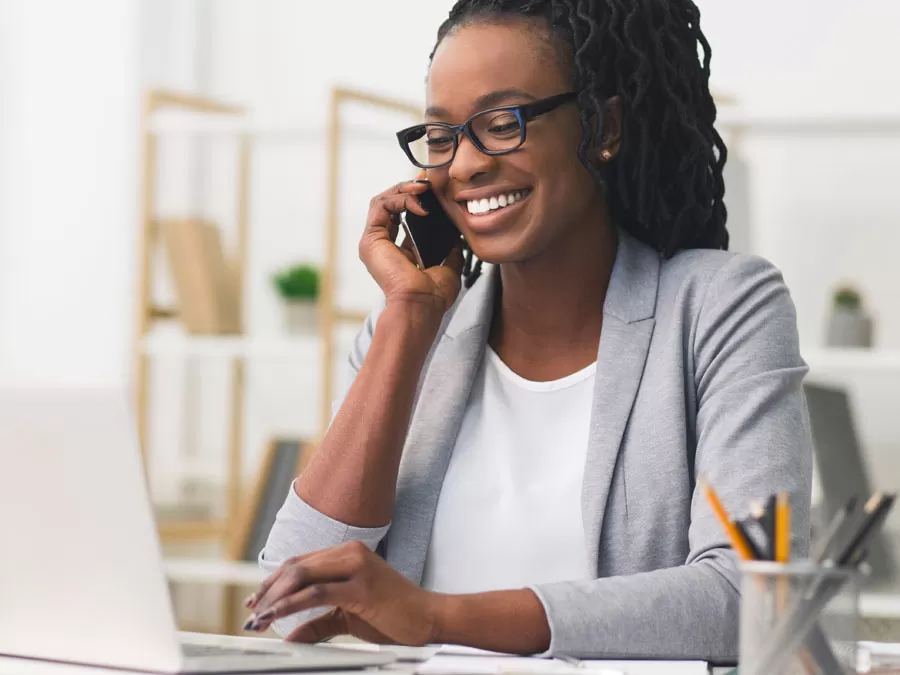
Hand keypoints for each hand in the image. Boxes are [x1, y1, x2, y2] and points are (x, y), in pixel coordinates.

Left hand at [244, 541, 441, 645]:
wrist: (428, 618)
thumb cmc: (394, 615)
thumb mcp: (349, 617)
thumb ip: (319, 623)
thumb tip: (290, 637)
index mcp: (348, 554)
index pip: (301, 562)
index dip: (274, 581)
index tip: (256, 600)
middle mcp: (351, 553)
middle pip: (296, 566)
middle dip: (268, 591)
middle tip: (251, 612)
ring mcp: (357, 566)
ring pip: (302, 576)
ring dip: (275, 600)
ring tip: (258, 619)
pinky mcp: (361, 586)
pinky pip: (316, 593)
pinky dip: (291, 606)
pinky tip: (277, 618)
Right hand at [361, 180, 463, 312]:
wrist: (421, 305)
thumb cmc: (433, 295)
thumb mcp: (448, 267)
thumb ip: (450, 250)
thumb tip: (458, 237)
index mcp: (397, 252)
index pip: (403, 216)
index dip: (417, 200)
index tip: (434, 190)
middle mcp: (382, 245)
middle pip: (391, 205)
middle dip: (409, 189)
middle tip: (428, 182)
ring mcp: (374, 242)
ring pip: (383, 201)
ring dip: (404, 190)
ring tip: (423, 188)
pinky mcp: (371, 239)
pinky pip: (381, 206)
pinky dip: (400, 199)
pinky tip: (420, 204)